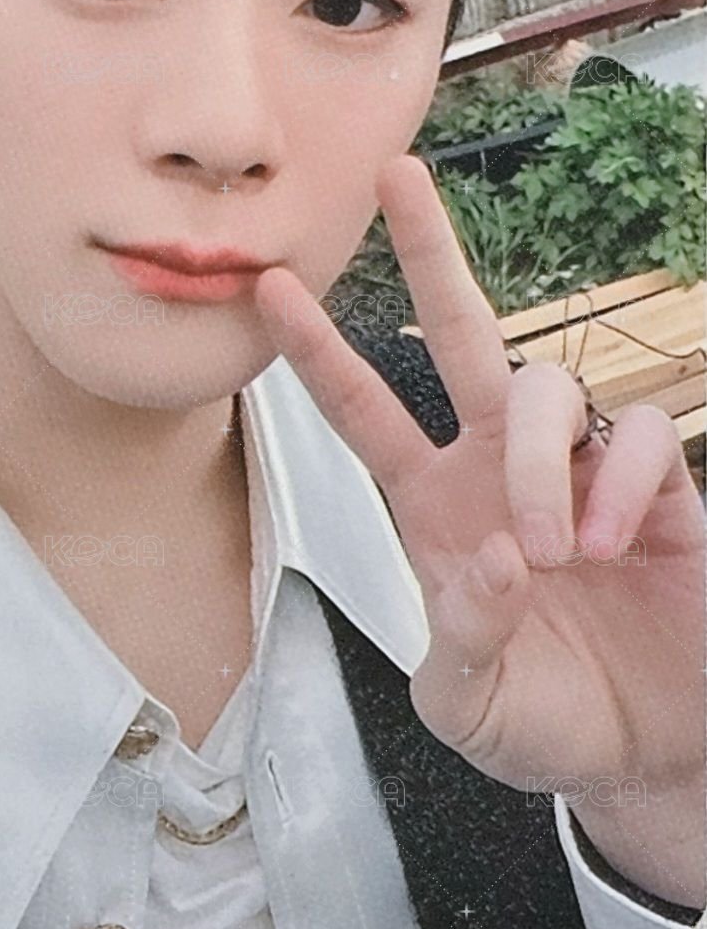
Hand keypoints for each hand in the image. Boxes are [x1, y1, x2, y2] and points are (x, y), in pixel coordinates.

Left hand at [252, 154, 704, 906]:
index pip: (366, 414)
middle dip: (432, 253)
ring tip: (552, 550)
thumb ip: (463, 644)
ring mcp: (578, 468)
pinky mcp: (659, 486)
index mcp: (434, 507)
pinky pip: (640, 433)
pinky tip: (615, 543)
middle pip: (461, 333)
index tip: (269, 290)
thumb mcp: (473, 709)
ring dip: (539, 461)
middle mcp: (499, 467)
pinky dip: (624, 481)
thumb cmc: (546, 720)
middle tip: (399, 175)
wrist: (650, 753)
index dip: (318, 355)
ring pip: (547, 386)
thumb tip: (490, 557)